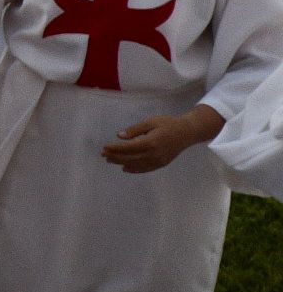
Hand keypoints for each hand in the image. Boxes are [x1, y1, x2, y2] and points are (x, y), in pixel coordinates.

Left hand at [104, 106, 221, 173]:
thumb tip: (119, 136)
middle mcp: (154, 154)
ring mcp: (158, 160)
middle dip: (115, 157)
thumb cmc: (168, 124)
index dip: (115, 149)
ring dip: (122, 163)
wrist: (187, 132)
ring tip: (110, 161)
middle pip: (130, 158)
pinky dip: (135, 169)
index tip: (104, 148)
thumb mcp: (150, 122)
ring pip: (137, 165)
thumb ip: (134, 130)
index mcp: (150, 142)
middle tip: (104, 155)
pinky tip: (126, 168)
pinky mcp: (162, 164)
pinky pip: (146, 169)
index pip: (128, 148)